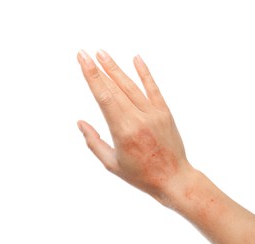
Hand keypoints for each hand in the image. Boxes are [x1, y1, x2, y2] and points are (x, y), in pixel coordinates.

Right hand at [77, 50, 191, 200]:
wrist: (174, 179)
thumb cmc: (141, 175)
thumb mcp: (112, 163)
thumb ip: (93, 142)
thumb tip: (80, 122)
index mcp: (123, 131)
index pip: (103, 97)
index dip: (92, 76)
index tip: (82, 59)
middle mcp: (138, 118)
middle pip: (115, 88)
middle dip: (98, 69)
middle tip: (86, 53)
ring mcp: (153, 113)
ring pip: (131, 85)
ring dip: (116, 69)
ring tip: (103, 54)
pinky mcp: (165, 113)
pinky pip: (154, 89)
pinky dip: (145, 73)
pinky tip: (136, 59)